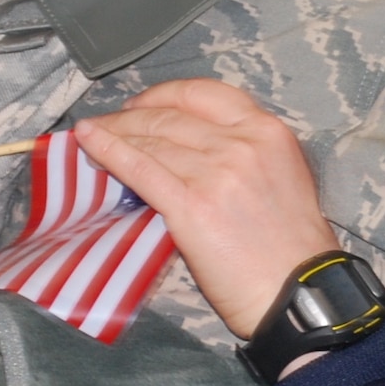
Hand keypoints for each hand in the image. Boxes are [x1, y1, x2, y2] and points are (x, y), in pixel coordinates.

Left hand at [73, 80, 336, 338]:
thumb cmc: (290, 248)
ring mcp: (216, 171)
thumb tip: (190, 149)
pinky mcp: (191, 204)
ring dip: (115, 134)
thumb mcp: (281, 178)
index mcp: (268, 131)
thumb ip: (244, 153)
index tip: (142, 105)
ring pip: (152, 139)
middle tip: (108, 124)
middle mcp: (243, 142)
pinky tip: (89, 142)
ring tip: (93, 136)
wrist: (295, 292)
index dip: (164, 95)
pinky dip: (109, 152)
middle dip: (132, 116)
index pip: (204, 93)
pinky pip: (140, 167)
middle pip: (172, 115)